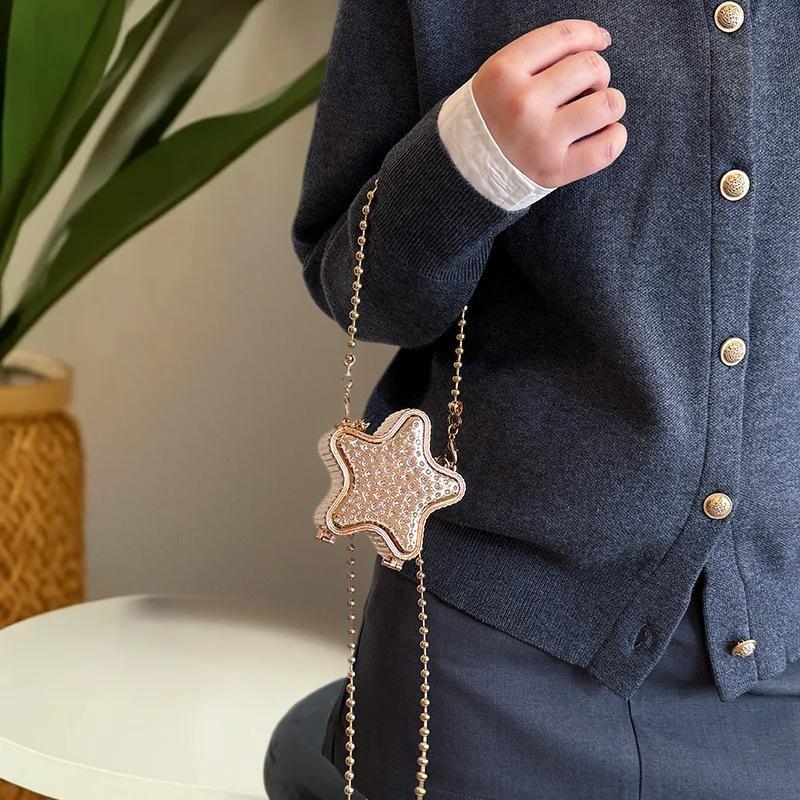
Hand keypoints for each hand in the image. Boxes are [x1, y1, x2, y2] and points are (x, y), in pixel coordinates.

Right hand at [472, 19, 626, 188]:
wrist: (468, 167)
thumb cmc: (495, 114)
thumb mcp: (501, 74)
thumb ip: (541, 54)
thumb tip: (599, 41)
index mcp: (503, 74)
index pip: (564, 37)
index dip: (590, 34)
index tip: (600, 41)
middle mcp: (522, 105)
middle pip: (591, 67)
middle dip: (597, 74)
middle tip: (585, 89)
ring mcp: (540, 139)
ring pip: (608, 104)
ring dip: (610, 103)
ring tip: (593, 111)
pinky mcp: (554, 170)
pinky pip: (607, 147)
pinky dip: (615, 136)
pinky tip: (605, 133)